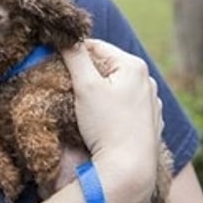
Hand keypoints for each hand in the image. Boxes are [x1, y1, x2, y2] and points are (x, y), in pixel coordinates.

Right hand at [61, 39, 162, 202]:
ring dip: (96, 90)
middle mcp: (146, 79)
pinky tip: (99, 119)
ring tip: (80, 105)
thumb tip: (63, 35)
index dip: (71, 52)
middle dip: (84, 73)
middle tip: (65, 86)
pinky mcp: (147, 120)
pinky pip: (123, 103)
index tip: (53, 63)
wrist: (128, 167)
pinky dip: (109, 106)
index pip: (94, 46)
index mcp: (133, 66)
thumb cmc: (106, 125)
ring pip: (113, 85)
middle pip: (104, 65)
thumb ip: (74, 57)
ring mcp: (149, 101)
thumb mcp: (85, 86)